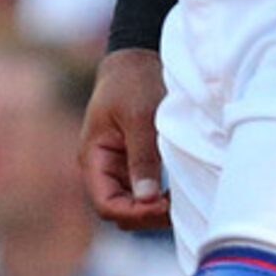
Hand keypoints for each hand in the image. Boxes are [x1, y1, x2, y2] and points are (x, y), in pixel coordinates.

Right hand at [81, 48, 170, 231]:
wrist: (136, 60)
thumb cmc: (133, 83)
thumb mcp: (139, 117)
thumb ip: (142, 157)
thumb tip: (146, 198)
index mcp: (94, 158)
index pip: (106, 205)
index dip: (135, 213)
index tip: (164, 204)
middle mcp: (103, 168)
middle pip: (120, 211)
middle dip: (147, 215)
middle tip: (177, 205)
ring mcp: (119, 168)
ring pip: (134, 206)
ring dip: (155, 208)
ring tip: (180, 198)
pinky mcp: (135, 164)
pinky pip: (144, 194)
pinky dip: (160, 198)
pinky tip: (179, 191)